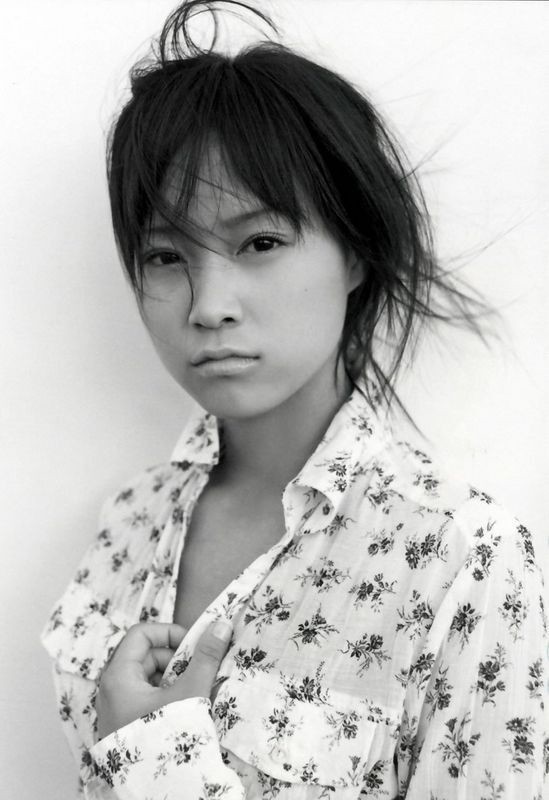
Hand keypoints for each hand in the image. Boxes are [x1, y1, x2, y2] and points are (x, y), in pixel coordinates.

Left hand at [95, 619, 232, 739]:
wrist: (160, 793)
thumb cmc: (166, 741)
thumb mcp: (190, 693)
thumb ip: (205, 657)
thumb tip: (220, 625)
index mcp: (118, 677)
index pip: (141, 634)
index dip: (169, 632)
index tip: (194, 646)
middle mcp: (111, 690)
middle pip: (145, 655)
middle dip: (176, 659)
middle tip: (199, 670)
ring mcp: (117, 709)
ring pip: (147, 678)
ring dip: (174, 678)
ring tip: (195, 691)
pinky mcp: (125, 726)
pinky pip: (146, 698)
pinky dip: (166, 696)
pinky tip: (186, 708)